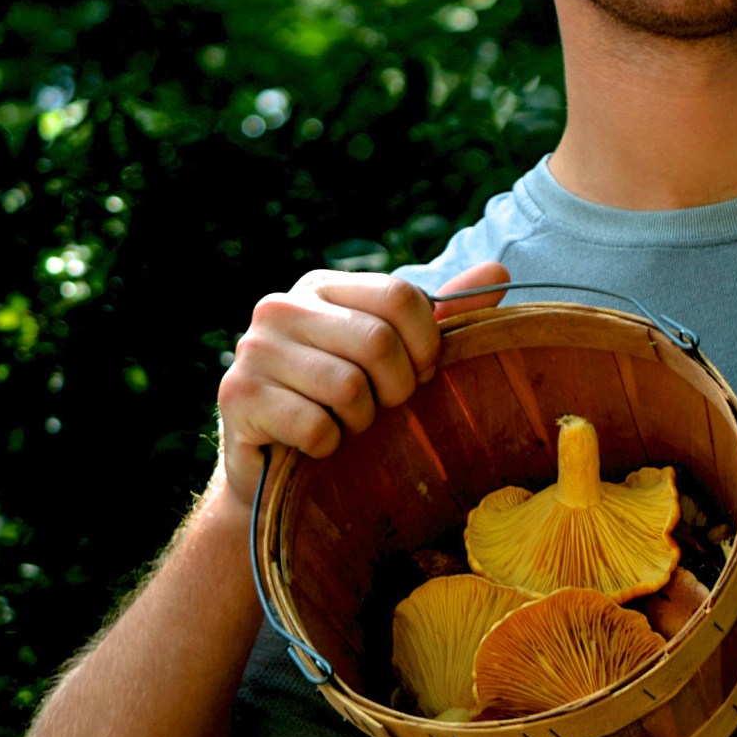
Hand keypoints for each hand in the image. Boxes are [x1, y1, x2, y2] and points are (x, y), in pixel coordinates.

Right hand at [215, 262, 508, 500]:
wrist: (276, 463)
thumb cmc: (347, 400)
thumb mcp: (400, 353)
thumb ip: (446, 314)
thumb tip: (499, 273)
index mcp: (322, 288)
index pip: (399, 296)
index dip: (426, 342)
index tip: (422, 371)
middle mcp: (280, 307)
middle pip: (377, 341)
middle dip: (397, 388)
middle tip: (384, 406)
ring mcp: (252, 350)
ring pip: (348, 386)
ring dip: (363, 420)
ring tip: (348, 422)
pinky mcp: (237, 397)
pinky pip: (315, 425)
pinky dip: (330, 444)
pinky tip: (317, 443)